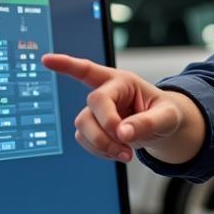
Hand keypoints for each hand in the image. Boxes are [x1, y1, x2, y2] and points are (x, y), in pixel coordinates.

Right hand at [42, 53, 204, 164]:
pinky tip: (118, 152)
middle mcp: (105, 93)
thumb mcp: (167, 117)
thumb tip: (122, 133)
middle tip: (127, 144)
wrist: (163, 128)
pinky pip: (85, 140)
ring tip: (127, 154)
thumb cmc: (166, 114)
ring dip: (103, 144)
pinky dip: (101, 151)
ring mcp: (96, 111)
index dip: (67, 65)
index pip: (91, 70)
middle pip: (91, 108)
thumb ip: (148, 123)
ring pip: (83, 127)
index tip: (47, 60)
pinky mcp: (92, 127)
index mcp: (123, 81)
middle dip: (107, 130)